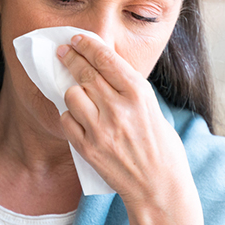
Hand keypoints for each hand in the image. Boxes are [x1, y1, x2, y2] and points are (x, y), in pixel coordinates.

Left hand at [56, 34, 193, 210]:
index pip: (105, 58)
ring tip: (78, 93)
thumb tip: (103, 69)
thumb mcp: (152, 108)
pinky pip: (66, 120)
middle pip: (85, 72)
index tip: (77, 39)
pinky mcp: (88, 147)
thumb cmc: (161, 147)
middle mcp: (118, 108)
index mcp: (138, 93)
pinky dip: (69, 116)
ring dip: (73, 91)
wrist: (159, 186)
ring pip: (72, 94)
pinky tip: (77, 117)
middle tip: (63, 52)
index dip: (87, 45)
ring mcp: (101, 128)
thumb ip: (129, 90)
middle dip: (71, 57)